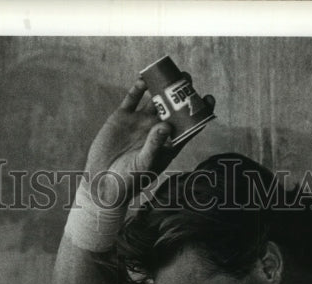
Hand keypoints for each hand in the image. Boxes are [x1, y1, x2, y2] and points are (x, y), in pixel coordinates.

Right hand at [85, 79, 214, 208]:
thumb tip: (166, 125)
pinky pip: (132, 98)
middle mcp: (155, 131)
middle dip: (180, 92)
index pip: (189, 125)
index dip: (199, 111)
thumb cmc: (128, 180)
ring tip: (170, 73)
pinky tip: (144, 77)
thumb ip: (155, 145)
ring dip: (161, 85)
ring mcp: (139, 122)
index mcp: (167, 144)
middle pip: (173, 107)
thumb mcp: (144, 164)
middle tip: (187, 78)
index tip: (209, 98)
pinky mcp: (122, 118)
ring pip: (154, 99)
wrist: (102, 182)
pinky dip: (138, 87)